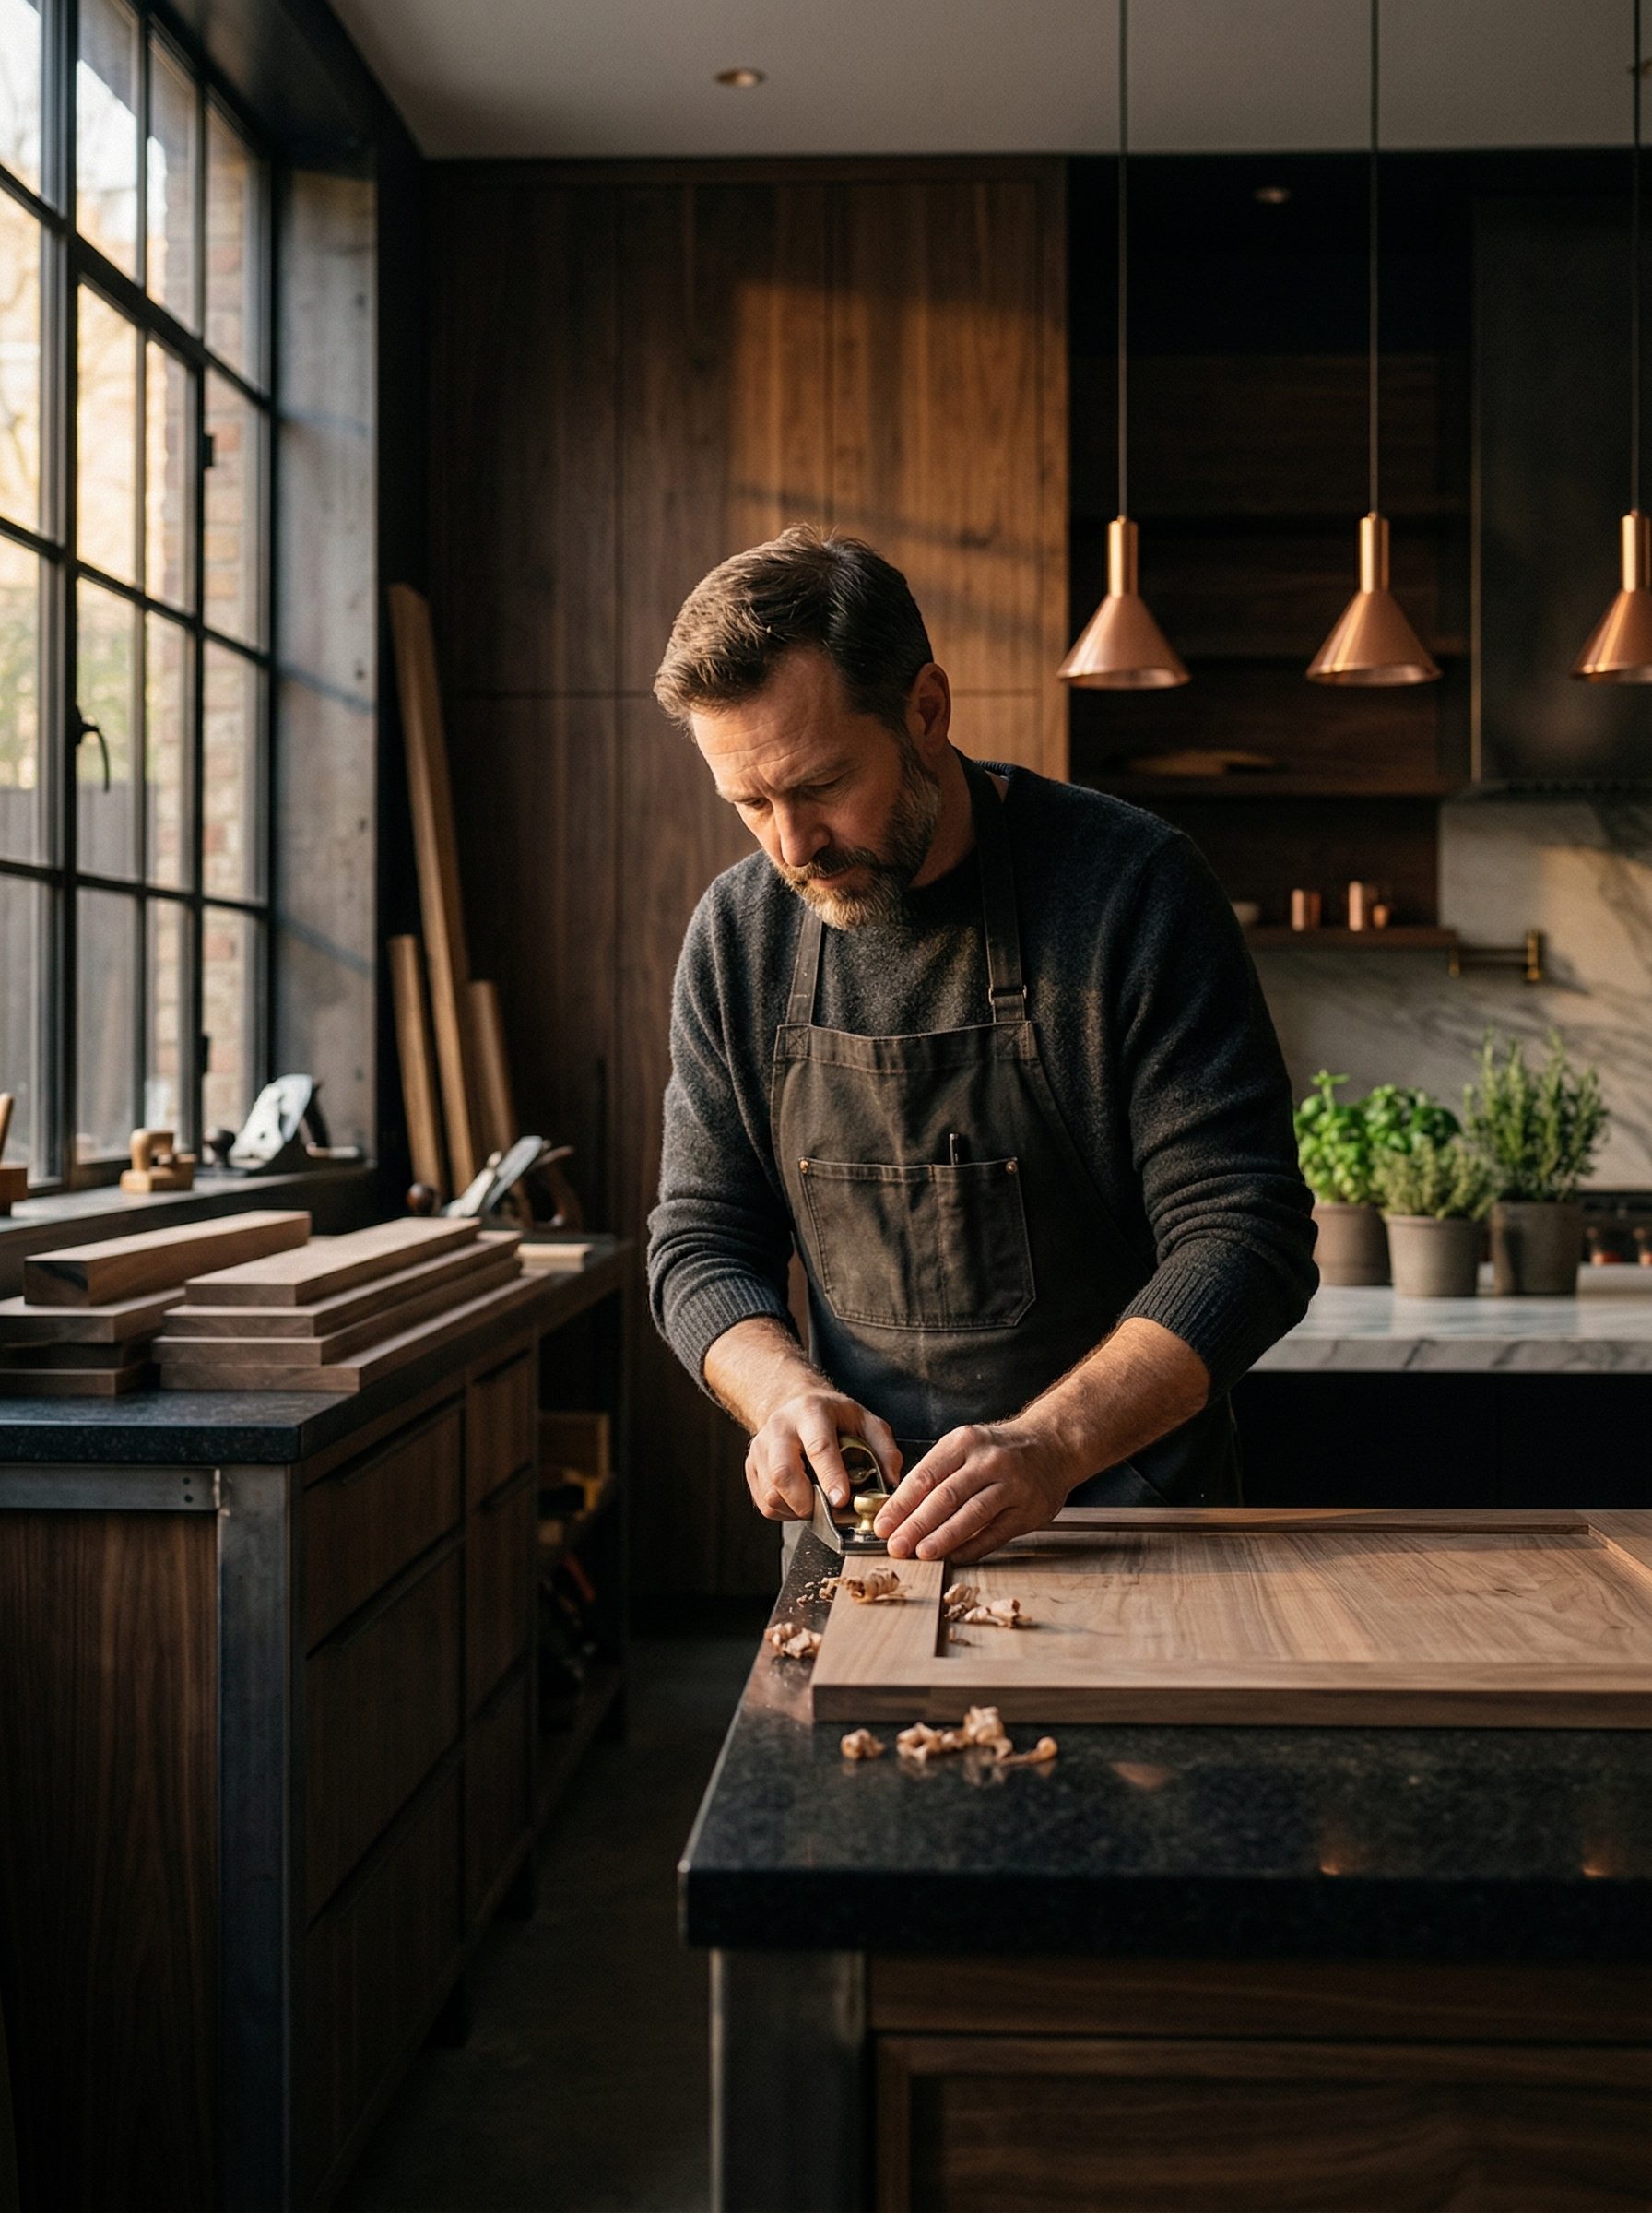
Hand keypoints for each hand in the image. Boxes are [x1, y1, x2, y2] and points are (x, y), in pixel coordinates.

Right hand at [743, 1392, 901, 1522]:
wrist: (793, 1404)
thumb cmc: (833, 1417)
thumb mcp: (865, 1421)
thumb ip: (884, 1450)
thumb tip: (891, 1485)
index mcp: (810, 1412)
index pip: (818, 1447)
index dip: (831, 1477)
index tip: (841, 1500)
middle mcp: (779, 1428)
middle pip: (783, 1473)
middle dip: (807, 1502)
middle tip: (830, 1512)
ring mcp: (761, 1449)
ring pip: (772, 1493)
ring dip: (798, 1510)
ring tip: (818, 1503)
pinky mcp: (751, 1468)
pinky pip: (765, 1503)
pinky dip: (787, 1512)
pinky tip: (803, 1501)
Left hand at [873, 1421, 1078, 1563]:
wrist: (1051, 1446)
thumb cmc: (997, 1451)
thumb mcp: (964, 1447)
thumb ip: (936, 1475)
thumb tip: (899, 1512)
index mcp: (963, 1443)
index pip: (925, 1476)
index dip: (901, 1504)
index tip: (882, 1525)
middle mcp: (988, 1461)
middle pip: (946, 1496)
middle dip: (916, 1524)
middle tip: (896, 1546)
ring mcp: (1011, 1485)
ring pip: (972, 1514)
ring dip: (943, 1537)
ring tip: (921, 1553)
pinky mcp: (1028, 1509)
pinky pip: (996, 1533)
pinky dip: (973, 1547)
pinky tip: (953, 1556)